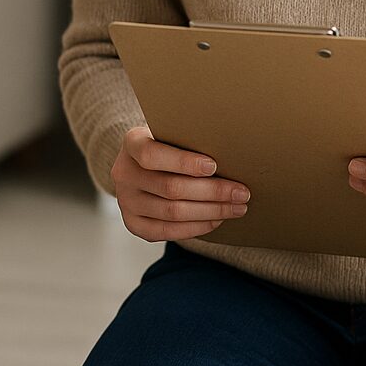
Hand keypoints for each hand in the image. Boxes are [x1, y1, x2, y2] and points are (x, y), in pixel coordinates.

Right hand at [111, 125, 250, 240]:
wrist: (142, 165)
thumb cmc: (168, 145)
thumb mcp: (172, 133)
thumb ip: (190, 140)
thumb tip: (230, 155)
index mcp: (131, 143)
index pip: (152, 155)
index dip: (184, 162)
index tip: (214, 166)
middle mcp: (123, 173)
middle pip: (170, 188)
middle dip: (212, 192)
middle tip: (241, 193)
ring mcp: (126, 201)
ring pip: (173, 212)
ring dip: (210, 211)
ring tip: (236, 207)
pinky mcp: (133, 223)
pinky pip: (167, 232)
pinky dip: (196, 227)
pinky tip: (216, 220)